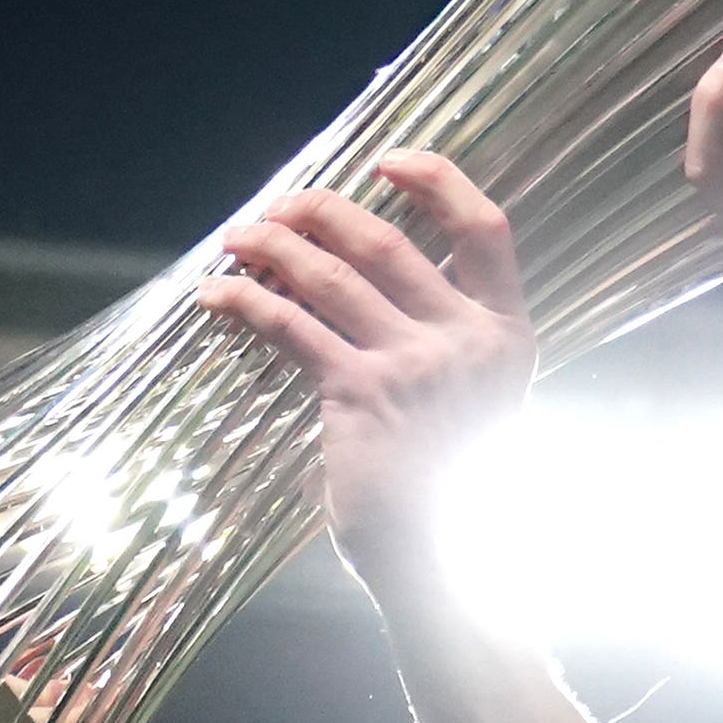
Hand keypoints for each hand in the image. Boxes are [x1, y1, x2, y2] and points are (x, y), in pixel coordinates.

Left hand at [195, 157, 534, 597]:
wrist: (446, 560)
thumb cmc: (454, 488)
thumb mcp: (477, 403)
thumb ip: (449, 345)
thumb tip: (381, 291)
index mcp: (507, 334)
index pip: (485, 229)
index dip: (437, 182)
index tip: (387, 162)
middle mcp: (468, 339)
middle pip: (385, 244)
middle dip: (322, 214)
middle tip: (281, 208)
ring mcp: (417, 364)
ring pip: (330, 278)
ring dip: (274, 249)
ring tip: (238, 238)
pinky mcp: (362, 393)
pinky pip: (291, 327)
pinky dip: (247, 303)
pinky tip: (216, 297)